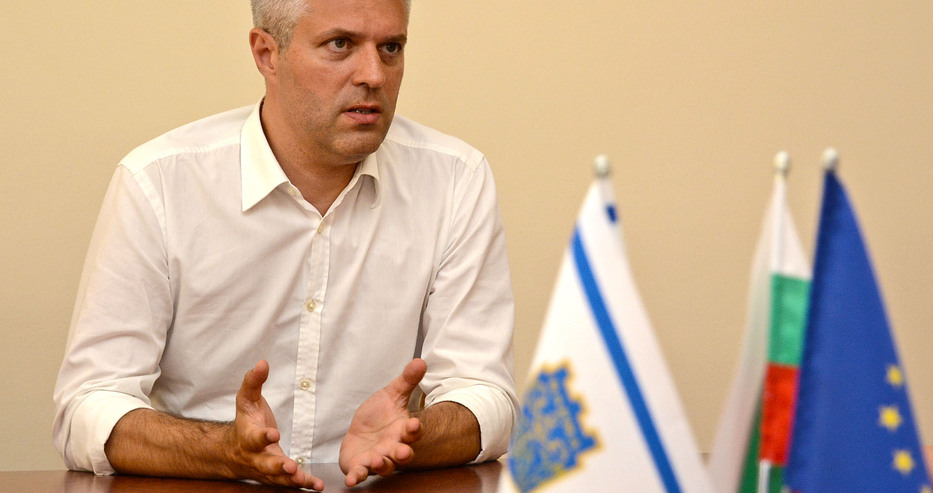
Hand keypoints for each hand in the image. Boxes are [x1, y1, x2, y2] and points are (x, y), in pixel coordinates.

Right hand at [226, 360, 323, 489]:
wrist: (234, 451)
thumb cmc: (245, 420)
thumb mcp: (246, 399)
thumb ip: (253, 381)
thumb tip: (263, 362)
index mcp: (248, 436)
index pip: (254, 438)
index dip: (263, 437)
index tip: (273, 434)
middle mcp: (256, 456)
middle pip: (265, 463)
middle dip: (277, 466)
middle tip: (289, 466)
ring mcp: (267, 469)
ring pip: (277, 477)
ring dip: (291, 479)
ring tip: (303, 478)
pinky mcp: (278, 476)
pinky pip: (290, 482)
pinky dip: (304, 484)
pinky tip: (317, 485)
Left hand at [339, 358, 427, 486]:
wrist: (363, 431)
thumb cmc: (381, 414)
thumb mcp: (392, 394)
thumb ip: (406, 380)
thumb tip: (420, 361)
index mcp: (403, 431)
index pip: (413, 432)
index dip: (415, 429)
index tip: (415, 424)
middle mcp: (393, 448)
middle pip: (401, 453)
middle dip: (403, 454)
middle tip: (404, 452)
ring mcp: (377, 458)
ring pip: (383, 466)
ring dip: (382, 465)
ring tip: (378, 460)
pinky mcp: (360, 466)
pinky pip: (359, 473)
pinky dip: (356, 477)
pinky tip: (351, 479)